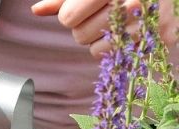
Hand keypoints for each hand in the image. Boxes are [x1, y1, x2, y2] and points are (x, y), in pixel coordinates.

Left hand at [32, 0, 177, 57]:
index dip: (71, 14)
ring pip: (97, 50)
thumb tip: (36, 10)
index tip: (83, 5)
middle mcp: (130, 4)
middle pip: (80, 36)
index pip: (68, 18)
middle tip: (101, 12)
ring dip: (100, 39)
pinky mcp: (160, 35)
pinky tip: (129, 28)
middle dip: (85, 26)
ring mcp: (147, 21)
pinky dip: (119, 45)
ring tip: (115, 19)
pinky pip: (120, 55)